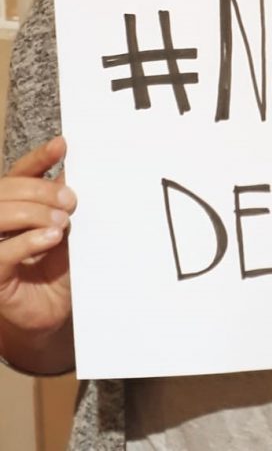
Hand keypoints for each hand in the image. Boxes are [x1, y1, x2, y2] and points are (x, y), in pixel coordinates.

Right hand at [0, 137, 74, 336]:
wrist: (55, 310)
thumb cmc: (59, 266)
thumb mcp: (65, 229)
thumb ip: (64, 203)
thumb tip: (79, 170)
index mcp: (11, 205)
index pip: (18, 174)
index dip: (39, 158)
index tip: (62, 145)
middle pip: (5, 190)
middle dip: (40, 190)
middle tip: (71, 201)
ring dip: (33, 214)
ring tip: (62, 223)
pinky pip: (1, 254)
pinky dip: (27, 242)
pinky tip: (50, 238)